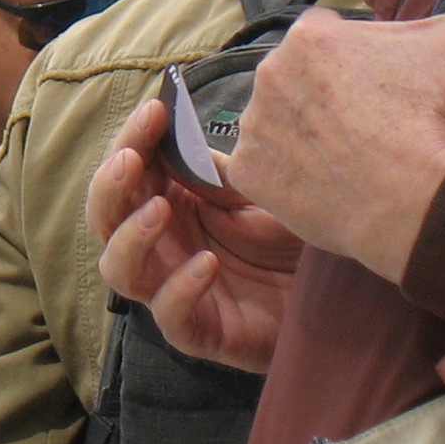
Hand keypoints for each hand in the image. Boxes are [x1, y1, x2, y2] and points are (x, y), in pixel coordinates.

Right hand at [92, 99, 301, 371]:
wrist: (339, 293)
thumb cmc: (293, 238)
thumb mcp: (254, 192)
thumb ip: (211, 173)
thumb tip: (172, 133)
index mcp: (169, 204)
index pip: (128, 172)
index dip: (131, 141)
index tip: (154, 111)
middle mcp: (161, 246)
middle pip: (106, 219)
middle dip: (111, 188)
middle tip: (132, 162)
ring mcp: (173, 289)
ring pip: (120, 270)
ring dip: (131, 238)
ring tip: (160, 211)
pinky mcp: (199, 332)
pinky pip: (170, 317)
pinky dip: (180, 289)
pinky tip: (208, 264)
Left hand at [219, 1, 444, 281]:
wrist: (416, 203)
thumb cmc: (435, 119)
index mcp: (309, 36)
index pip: (326, 33)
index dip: (355, 56)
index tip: (378, 84)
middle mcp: (269, 73)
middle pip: (296, 77)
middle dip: (324, 93)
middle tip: (364, 122)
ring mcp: (254, 126)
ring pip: (277, 120)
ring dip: (302, 132)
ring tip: (345, 155)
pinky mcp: (249, 173)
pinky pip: (262, 167)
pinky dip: (285, 174)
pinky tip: (321, 181)